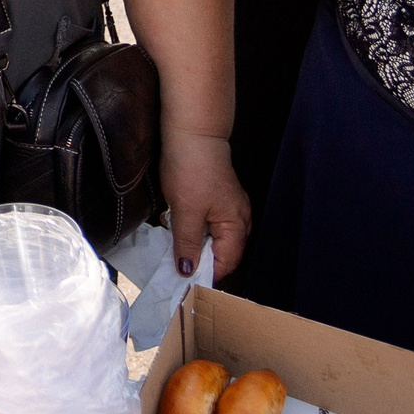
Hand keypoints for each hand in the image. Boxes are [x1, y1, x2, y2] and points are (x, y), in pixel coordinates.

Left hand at [159, 129, 250, 279]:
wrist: (192, 132)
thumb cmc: (191, 169)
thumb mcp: (186, 211)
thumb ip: (187, 244)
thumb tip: (187, 271)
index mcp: (237, 224)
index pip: (227, 262)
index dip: (206, 273)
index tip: (184, 280)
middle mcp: (239, 218)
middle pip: (222, 251)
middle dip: (199, 258)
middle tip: (176, 262)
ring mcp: (230, 206)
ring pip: (213, 237)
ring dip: (194, 241)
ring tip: (175, 240)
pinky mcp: (218, 197)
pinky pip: (208, 222)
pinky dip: (193, 226)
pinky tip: (177, 221)